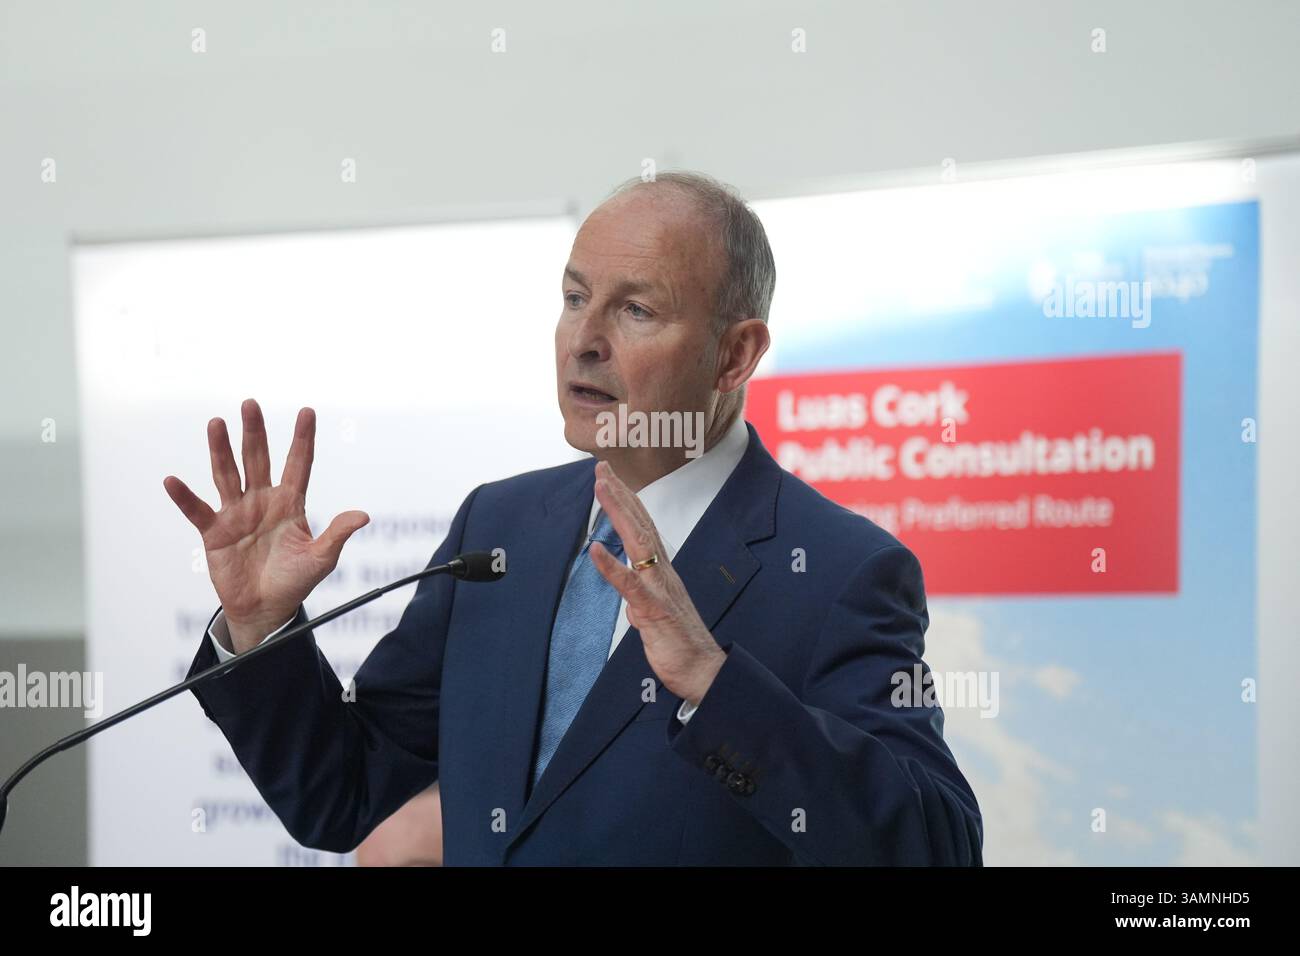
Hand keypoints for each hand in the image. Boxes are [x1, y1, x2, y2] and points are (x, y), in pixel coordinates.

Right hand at [163, 398, 369, 653]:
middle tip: (251, 403)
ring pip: (228, 474)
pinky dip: (184, 497)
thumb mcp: (321, 559)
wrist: (266, 608)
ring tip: (216, 423)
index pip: (298, 464)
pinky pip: (197, 511)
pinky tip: (172, 480)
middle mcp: (262, 501)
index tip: (307, 411)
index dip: (302, 439)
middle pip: (257, 459)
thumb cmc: (295, 581)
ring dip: (220, 450)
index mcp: (290, 503)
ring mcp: (236, 513)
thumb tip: (363, 516)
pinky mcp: (215, 532)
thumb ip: (337, 534)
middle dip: (255, 432)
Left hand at [587, 460, 725, 706]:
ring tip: (600, 488)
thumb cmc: (680, 643)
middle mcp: (663, 572)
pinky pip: (630, 584)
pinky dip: (612, 566)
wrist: (703, 670)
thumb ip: (641, 601)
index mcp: (662, 571)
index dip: (626, 501)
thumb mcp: (654, 617)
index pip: (643, 528)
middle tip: (601, 467)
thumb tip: (631, 598)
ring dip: (617, 512)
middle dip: (620, 493)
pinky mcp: (653, 609)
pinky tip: (595, 549)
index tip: (609, 478)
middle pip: (640, 523)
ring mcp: (659, 588)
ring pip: (637, 542)